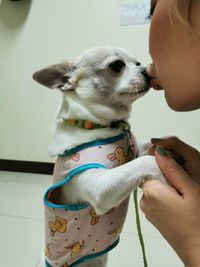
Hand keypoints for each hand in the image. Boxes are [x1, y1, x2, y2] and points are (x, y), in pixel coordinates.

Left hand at [140, 145, 199, 266]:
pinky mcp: (153, 218)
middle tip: (183, 186)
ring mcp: (147, 211)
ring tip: (183, 197)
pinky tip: (180, 206)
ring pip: (155, 190)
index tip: (177, 172)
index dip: (163, 167)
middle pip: (151, 179)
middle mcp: (144, 201)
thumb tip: (158, 149)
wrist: (198, 250)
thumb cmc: (197, 220)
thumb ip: (172, 169)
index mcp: (150, 191)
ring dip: (167, 189)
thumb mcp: (189, 189)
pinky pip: (156, 201)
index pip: (149, 169)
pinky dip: (166, 199)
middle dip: (165, 179)